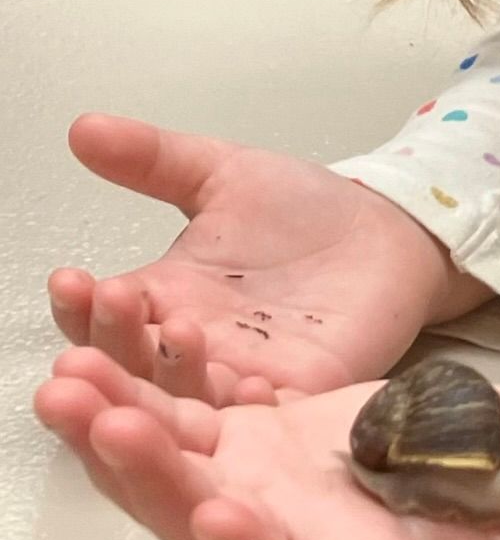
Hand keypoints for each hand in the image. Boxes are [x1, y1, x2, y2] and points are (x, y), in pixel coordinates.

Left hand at [34, 352, 499, 539]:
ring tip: (72, 378)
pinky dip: (141, 382)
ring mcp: (261, 489)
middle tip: (105, 421)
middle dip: (149, 478)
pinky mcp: (252, 438)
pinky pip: (182, 415)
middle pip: (204, 523)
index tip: (222, 516)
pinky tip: (103, 345)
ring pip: (173, 469)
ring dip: (118, 427)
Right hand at [48, 114, 487, 406]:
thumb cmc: (302, 207)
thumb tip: (83, 126)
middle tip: (111, 306)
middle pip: (134, 364)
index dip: (82, 302)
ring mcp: (243, 375)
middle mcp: (194, 346)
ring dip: (175, 375)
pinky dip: (251, 402)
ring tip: (174, 331)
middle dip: (114, 342)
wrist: (387, 229)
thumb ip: (154, 157)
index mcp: (165, 297)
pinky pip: (266, 413)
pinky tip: (243, 380)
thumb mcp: (222, 172)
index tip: (71, 279)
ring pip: (189, 398)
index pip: (102, 313)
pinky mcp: (300, 392)